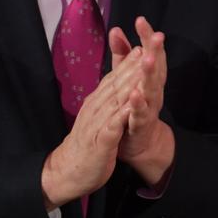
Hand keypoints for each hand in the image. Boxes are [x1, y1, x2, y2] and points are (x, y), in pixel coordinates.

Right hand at [41, 46, 144, 208]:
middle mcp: (96, 108)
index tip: (144, 46)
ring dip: (130, 83)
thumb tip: (115, 79)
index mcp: (97, 103)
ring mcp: (98, 124)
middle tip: (148, 47)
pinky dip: (122, 114)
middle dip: (133, 65)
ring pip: (115, 100)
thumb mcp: (98, 116)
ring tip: (144, 67)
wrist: (69, 171)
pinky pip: (113, 125)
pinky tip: (133, 103)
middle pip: (116, 84)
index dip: (129, 63)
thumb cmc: (87, 142)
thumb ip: (106, 97)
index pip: (114, 79)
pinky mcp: (101, 141)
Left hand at [109, 17, 173, 184]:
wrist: (141, 143)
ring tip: (147, 59)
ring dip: (150, 74)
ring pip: (151, 88)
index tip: (140, 20)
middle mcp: (153, 90)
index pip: (150, 53)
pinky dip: (138, 104)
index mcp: (149, 78)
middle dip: (156, 51)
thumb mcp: (127, 78)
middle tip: (157, 36)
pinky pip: (141, 113)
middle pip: (156, 67)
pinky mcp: (141, 124)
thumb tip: (117, 30)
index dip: (146, 37)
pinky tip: (135, 94)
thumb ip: (122, 56)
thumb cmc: (134, 108)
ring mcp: (149, 107)